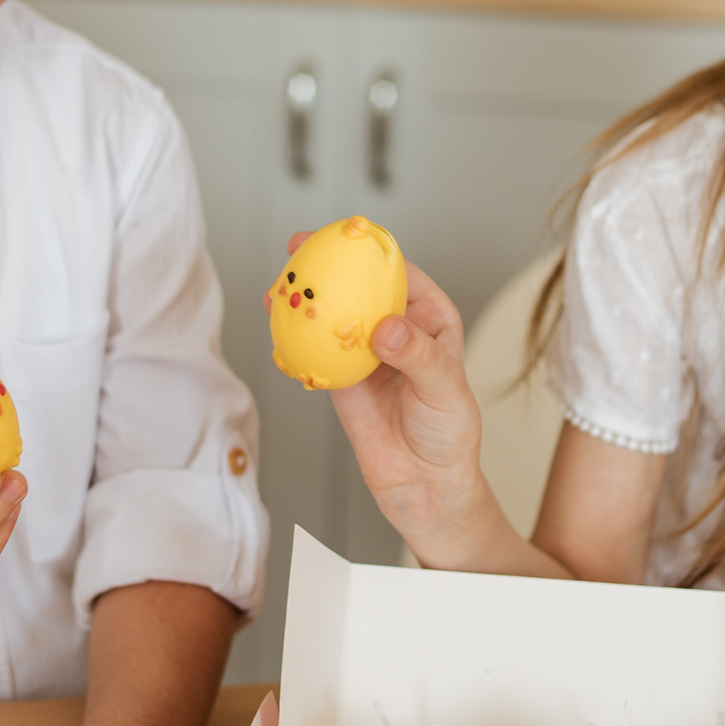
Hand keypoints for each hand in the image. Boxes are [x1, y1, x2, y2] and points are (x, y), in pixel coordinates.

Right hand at [297, 233, 494, 565]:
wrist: (423, 484)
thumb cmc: (449, 432)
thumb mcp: (444, 389)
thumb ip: (417, 355)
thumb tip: (385, 328)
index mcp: (429, 316)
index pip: (399, 272)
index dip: (370, 252)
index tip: (346, 241)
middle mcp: (394, 326)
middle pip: (356, 285)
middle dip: (325, 264)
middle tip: (298, 249)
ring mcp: (363, 350)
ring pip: (330, 313)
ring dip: (302, 297)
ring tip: (278, 285)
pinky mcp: (339, 375)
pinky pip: (313, 350)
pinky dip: (292, 337)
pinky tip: (275, 325)